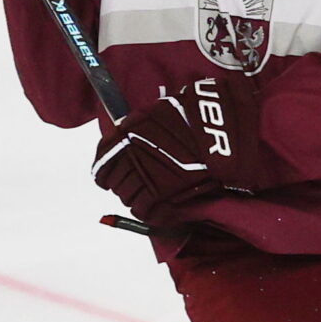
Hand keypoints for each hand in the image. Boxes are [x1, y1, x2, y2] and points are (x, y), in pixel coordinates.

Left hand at [92, 90, 220, 219]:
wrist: (217, 131)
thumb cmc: (192, 117)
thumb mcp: (159, 110)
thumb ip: (141, 124)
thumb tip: (128, 132)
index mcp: (126, 132)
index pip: (103, 158)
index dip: (104, 171)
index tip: (107, 178)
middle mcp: (129, 152)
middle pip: (115, 179)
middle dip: (121, 186)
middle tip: (131, 189)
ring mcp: (143, 172)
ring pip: (126, 194)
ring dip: (132, 198)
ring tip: (142, 200)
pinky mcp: (158, 191)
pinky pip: (141, 207)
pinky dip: (143, 211)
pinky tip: (148, 209)